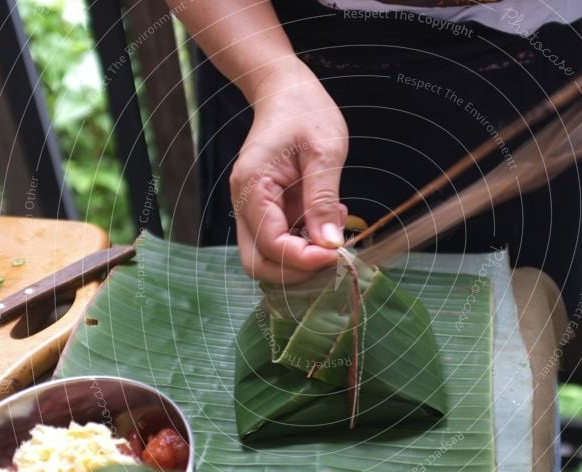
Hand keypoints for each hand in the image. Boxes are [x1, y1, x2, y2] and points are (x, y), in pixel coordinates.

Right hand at [230, 59, 348, 283]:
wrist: (286, 91)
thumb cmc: (305, 111)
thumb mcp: (324, 152)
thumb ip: (323, 200)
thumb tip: (329, 245)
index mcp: (252, 187)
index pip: (270, 245)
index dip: (303, 259)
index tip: (336, 254)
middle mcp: (245, 203)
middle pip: (259, 264)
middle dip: (297, 271)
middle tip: (333, 256)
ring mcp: (255, 210)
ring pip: (269, 259)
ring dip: (303, 259)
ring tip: (334, 229)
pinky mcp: (268, 211)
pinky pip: (282, 242)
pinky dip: (306, 244)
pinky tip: (329, 221)